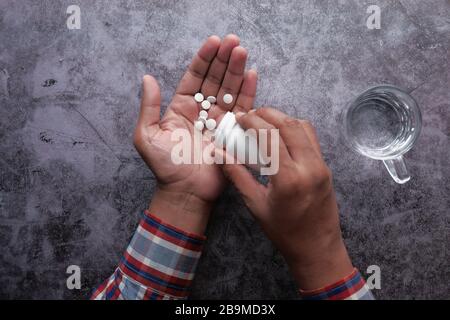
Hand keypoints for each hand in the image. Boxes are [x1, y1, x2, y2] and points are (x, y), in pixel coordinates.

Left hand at [133, 35, 257, 233]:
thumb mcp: (147, 136)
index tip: (214, 42)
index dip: (204, 59)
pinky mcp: (233, 133)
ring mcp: (219, 121)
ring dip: (236, 71)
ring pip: (229, 90)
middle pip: (214, 79)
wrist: (185, 192)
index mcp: (181, 108)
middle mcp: (202, 111)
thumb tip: (147, 78)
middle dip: (224, 59)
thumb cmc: (165, 166)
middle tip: (234, 41)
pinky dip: (248, 92)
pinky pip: (242, 109)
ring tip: (243, 51)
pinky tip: (252, 75)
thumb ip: (149, 107)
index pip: (194, 77)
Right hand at [221, 107, 352, 289]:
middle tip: (250, 115)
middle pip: (288, 125)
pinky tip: (281, 135)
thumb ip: (237, 175)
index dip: (252, 122)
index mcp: (288, 178)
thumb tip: (219, 153)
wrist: (317, 248)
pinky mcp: (325, 167)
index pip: (270, 136)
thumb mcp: (256, 205)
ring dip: (282, 119)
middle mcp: (309, 166)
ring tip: (264, 121)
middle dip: (267, 114)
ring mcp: (321, 165)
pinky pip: (311, 138)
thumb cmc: (284, 232)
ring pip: (303, 127)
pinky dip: (295, 129)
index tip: (239, 118)